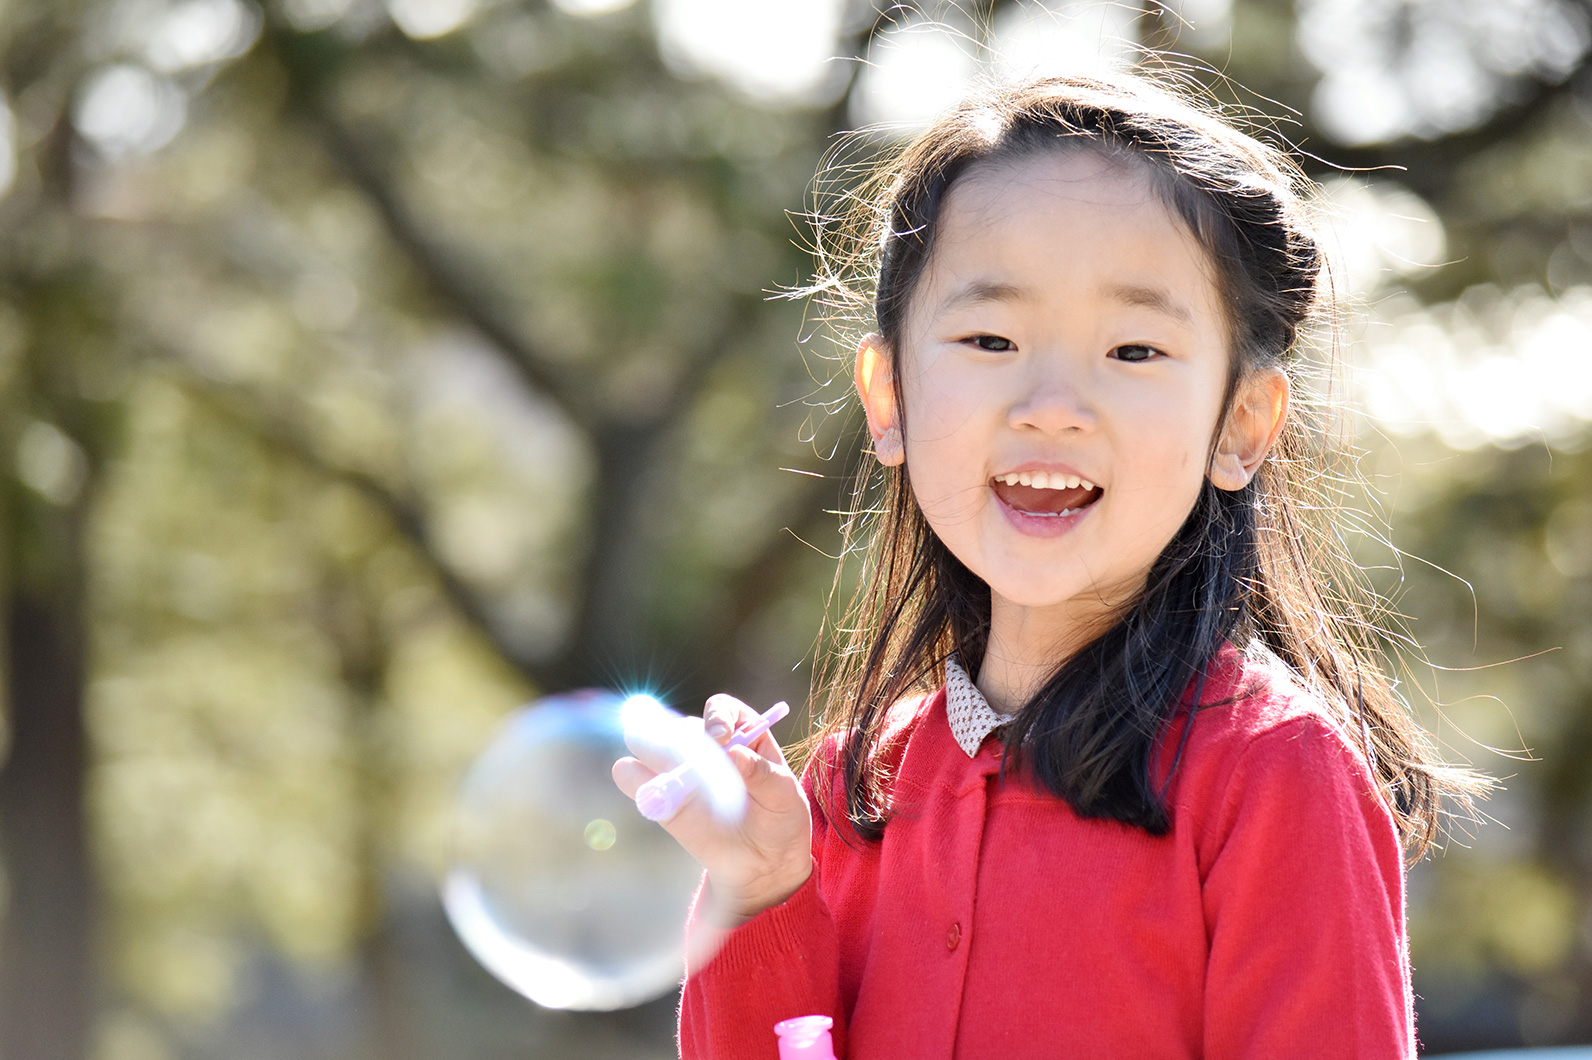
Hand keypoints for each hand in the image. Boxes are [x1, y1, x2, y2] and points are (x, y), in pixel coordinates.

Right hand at [613, 693, 812, 925]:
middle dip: (677, 733)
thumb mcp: (785, 797)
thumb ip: (763, 774)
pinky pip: (639, 781)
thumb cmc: (780, 820)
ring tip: (656, 762)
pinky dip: (635, 780)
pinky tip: (638, 784)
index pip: (721, 709)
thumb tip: (734, 753)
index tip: (721, 739)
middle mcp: (707, 745)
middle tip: (682, 754)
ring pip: (652, 745)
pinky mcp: (664, 800)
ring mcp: (681, 770)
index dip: (717, 718)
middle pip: (682, 724)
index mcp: (743, 733)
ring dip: (649, 748)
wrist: (762, 864)